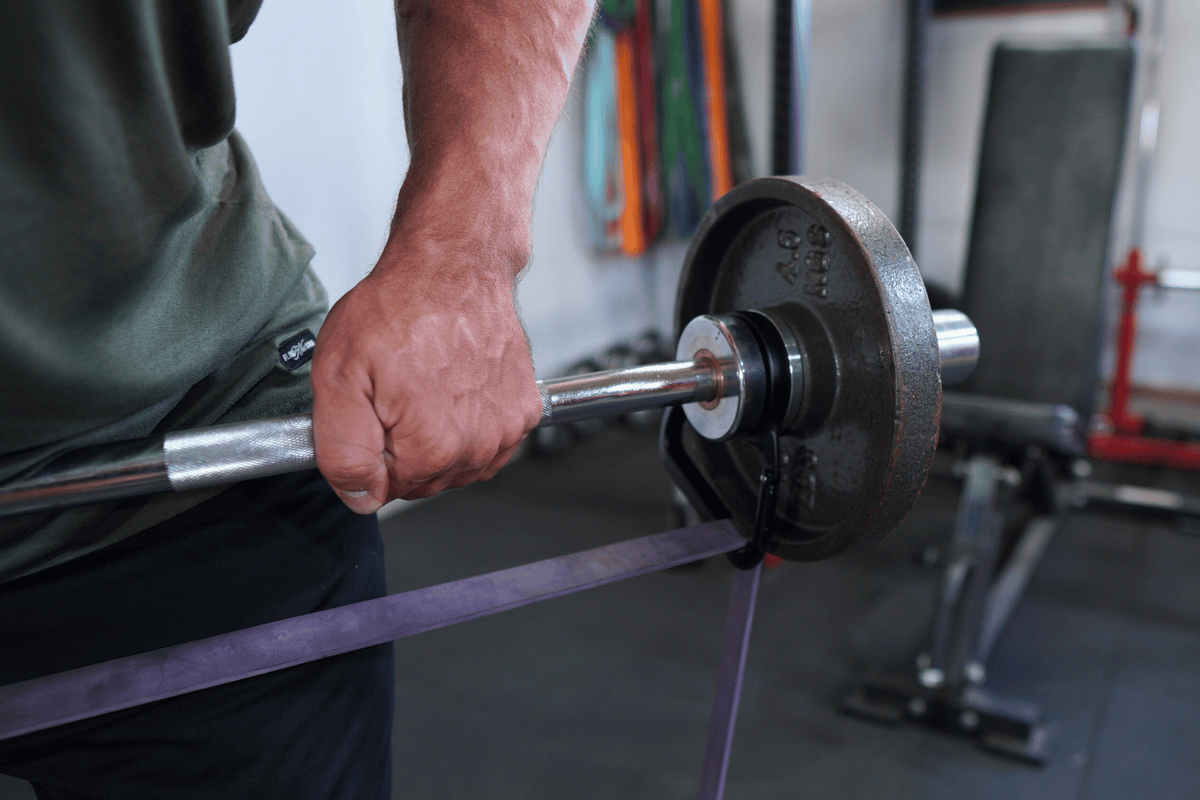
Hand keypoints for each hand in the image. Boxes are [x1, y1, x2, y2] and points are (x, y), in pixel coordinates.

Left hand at [311, 226, 542, 512]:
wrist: (455, 266)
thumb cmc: (399, 307)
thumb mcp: (338, 376)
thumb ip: (342, 450)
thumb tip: (359, 498)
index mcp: (432, 447)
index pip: (386, 489)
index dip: (369, 451)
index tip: (371, 409)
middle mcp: (478, 445)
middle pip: (424, 480)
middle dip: (402, 446)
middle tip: (393, 393)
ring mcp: (506, 428)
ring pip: (458, 465)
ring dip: (438, 438)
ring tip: (425, 386)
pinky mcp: (523, 410)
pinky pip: (488, 442)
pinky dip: (470, 423)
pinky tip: (454, 388)